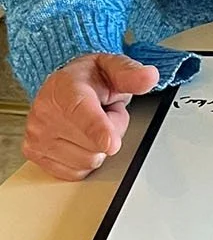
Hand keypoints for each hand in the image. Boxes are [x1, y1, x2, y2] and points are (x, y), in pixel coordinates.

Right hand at [23, 52, 159, 181]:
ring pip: (88, 161)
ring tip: (90, 124)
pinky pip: (76, 172)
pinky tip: (79, 139)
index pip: (82, 113)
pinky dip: (84, 159)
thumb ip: (130, 73)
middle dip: (112, 131)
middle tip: (104, 113)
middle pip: (95, 144)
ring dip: (98, 147)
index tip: (110, 144)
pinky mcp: (36, 154)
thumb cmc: (87, 79)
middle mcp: (46, 112)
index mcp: (65, 89)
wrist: (61, 86)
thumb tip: (149, 77)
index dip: (98, 130)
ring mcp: (38, 135)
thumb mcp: (112, 67)